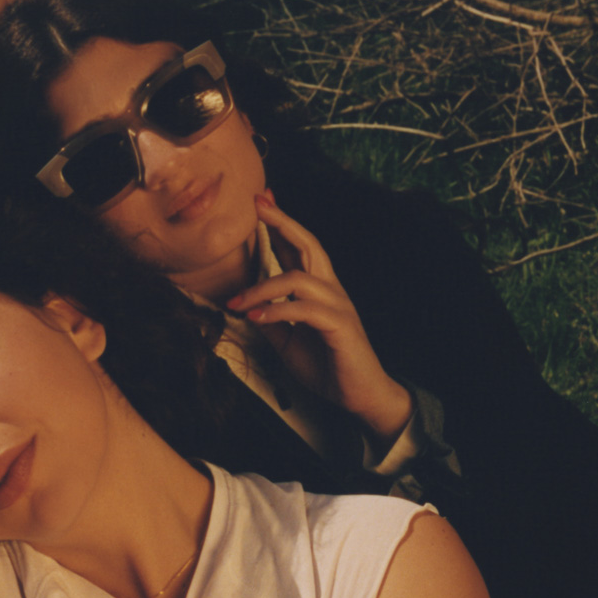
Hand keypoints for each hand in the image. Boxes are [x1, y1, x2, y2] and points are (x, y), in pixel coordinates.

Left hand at [226, 191, 413, 445]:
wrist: (361, 396)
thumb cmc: (328, 366)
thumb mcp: (289, 342)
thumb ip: (272, 320)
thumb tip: (246, 306)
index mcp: (320, 290)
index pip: (299, 249)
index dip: (280, 225)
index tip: (260, 201)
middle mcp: (332, 290)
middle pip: (309, 245)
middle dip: (282, 222)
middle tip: (257, 204)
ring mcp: (338, 306)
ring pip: (300, 279)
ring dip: (262, 288)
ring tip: (236, 303)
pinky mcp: (341, 327)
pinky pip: (306, 310)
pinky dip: (277, 311)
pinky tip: (257, 317)